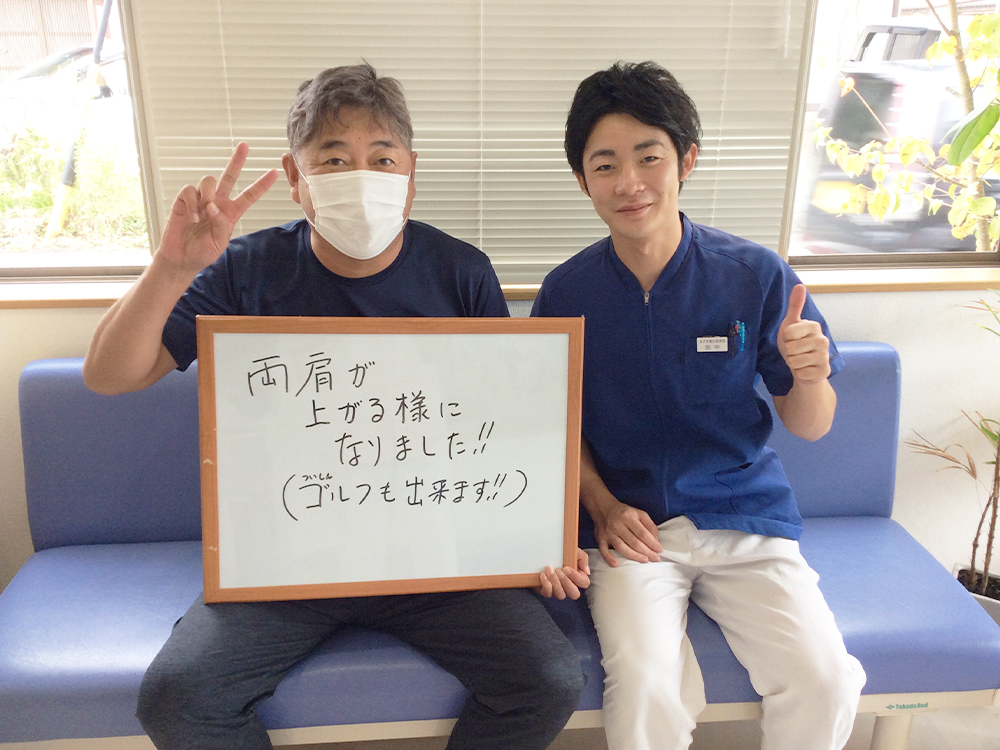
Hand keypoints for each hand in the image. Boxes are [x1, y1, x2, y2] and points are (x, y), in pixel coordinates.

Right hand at [157, 142, 278, 273]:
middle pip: (229, 177)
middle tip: (245, 145)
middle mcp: (217, 202)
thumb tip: (213, 206)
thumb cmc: (201, 252)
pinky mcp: (184, 200)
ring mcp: (201, 200)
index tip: (274, 172)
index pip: (249, 196)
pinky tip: (193, 218)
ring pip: (208, 181)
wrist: (180, 259)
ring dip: (208, 195)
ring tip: (204, 214)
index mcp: (231, 213)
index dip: (261, 185)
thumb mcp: (218, 242)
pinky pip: (190, 191)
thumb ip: (220, 224)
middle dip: (236, 160)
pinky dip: (192, 203)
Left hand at [537, 548, 590, 599]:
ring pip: (561, 595)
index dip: (576, 577)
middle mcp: (570, 587)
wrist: (546, 552)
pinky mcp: (547, 591)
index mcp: (579, 578)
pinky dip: (546, 584)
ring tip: (549, 569)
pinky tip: (543, 574)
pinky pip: (548, 593)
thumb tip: (586, 571)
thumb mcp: (574, 551)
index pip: (584, 583)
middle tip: (559, 571)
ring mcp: (559, 591)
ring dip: (555, 582)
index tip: (566, 568)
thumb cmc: (563, 554)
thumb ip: (582, 558)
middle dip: (566, 582)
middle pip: (574, 594)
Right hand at [592, 497, 662, 567]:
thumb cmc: (623, 512)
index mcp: (628, 517)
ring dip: (634, 556)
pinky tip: (616, 564)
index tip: (660, 550)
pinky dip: (609, 558)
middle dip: (647, 552)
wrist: (603, 507)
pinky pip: (603, 550)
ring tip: (645, 560)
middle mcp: (617, 524)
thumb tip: (656, 540)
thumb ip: (649, 525)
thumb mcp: (639, 513)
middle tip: (656, 558)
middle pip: (634, 542)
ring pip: (621, 547)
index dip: (652, 543)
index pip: (642, 533)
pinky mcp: (600, 538)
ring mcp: (608, 532)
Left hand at [777, 284, 830, 383]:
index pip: (788, 332)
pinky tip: (804, 370)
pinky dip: (798, 373)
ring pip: (794, 362)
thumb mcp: (790, 324)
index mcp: (814, 326)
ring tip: (799, 360)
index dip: (785, 338)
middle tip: (795, 351)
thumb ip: (795, 306)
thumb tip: (799, 285)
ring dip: (792, 363)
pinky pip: (800, 373)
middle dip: (788, 352)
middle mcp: (823, 340)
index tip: (791, 339)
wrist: (805, 366)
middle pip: (790, 348)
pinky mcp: (824, 372)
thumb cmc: (796, 343)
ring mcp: (825, 357)